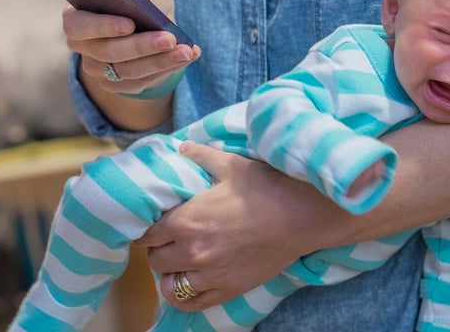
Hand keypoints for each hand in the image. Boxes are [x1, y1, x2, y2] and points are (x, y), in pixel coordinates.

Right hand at [57, 0, 200, 97]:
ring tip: (186, 50)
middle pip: (109, 53)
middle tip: (169, 38)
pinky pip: (145, 82)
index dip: (103, 27)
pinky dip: (170, 68)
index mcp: (76, 17)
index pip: (80, 27)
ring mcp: (103, 69)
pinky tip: (189, 54)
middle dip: (142, 46)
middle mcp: (85, 48)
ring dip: (161, 61)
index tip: (129, 22)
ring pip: (130, 71)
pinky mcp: (124, 83)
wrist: (156, 11)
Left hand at [137, 141, 327, 311]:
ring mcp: (210, 274)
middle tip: (170, 239)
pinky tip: (189, 282)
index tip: (157, 223)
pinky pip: (192, 302)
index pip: (147, 234)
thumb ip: (201, 155)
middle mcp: (193, 251)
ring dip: (170, 273)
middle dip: (159, 248)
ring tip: (180, 262)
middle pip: (155, 260)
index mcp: (187, 220)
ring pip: (169, 285)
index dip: (149, 228)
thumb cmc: (266, 187)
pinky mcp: (228, 288)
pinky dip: (184, 295)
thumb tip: (181, 147)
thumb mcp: (231, 165)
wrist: (301, 215)